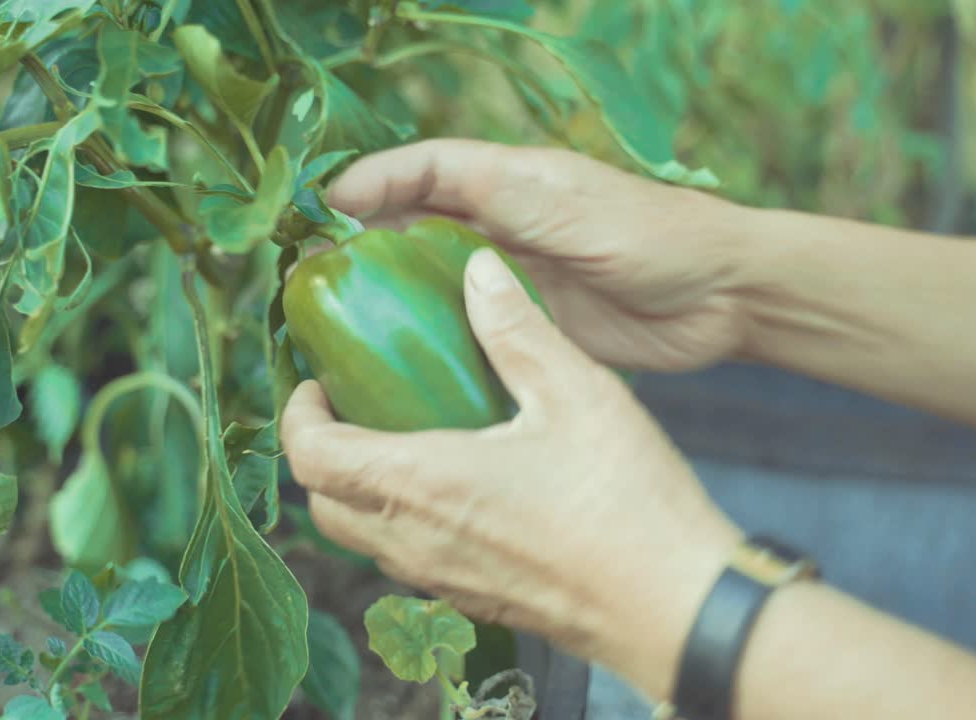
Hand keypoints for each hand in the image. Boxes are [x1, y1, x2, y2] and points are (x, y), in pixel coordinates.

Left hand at [281, 247, 741, 701]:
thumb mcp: (574, 392)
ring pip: (367, 541)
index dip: (298, 415)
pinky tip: (466, 488)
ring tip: (407, 438)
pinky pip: (414, 563)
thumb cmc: (625, 501)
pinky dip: (409, 523)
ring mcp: (446, 582)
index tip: (317, 382)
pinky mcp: (481, 603)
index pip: (311, 456)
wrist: (677, 606)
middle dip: (322, 454)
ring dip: (364, 491)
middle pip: (326, 506)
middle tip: (356, 407)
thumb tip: (478, 270)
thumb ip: (517, 328)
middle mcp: (417, 543)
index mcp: (420, 485)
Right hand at [326, 138, 753, 371]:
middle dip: (363, 240)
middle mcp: (502, 224)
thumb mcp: (564, 206)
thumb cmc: (651, 235)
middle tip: (313, 273)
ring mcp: (514, 276)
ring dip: (389, 294)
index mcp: (508, 180)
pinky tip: (399, 363)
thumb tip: (403, 194)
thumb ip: (491, 195)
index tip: (321, 214)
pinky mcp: (529, 324)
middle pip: (415, 223)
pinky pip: (466, 327)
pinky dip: (431, 339)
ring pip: (434, 278)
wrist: (720, 296)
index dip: (369, 185)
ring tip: (337, 321)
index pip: (421, 170)